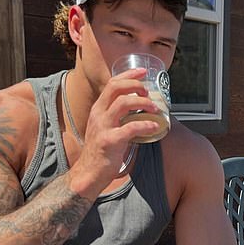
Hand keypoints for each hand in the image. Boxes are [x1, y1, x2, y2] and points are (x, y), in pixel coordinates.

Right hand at [70, 69, 160, 192]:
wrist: (89, 173)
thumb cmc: (101, 150)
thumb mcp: (105, 127)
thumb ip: (117, 116)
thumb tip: (140, 107)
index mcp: (99, 109)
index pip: (112, 83)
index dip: (129, 74)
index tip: (143, 72)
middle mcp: (99, 114)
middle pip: (116, 87)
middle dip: (136, 85)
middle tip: (149, 92)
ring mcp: (103, 127)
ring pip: (124, 103)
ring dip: (143, 103)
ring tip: (155, 109)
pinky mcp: (110, 141)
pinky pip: (131, 128)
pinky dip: (146, 125)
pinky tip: (155, 127)